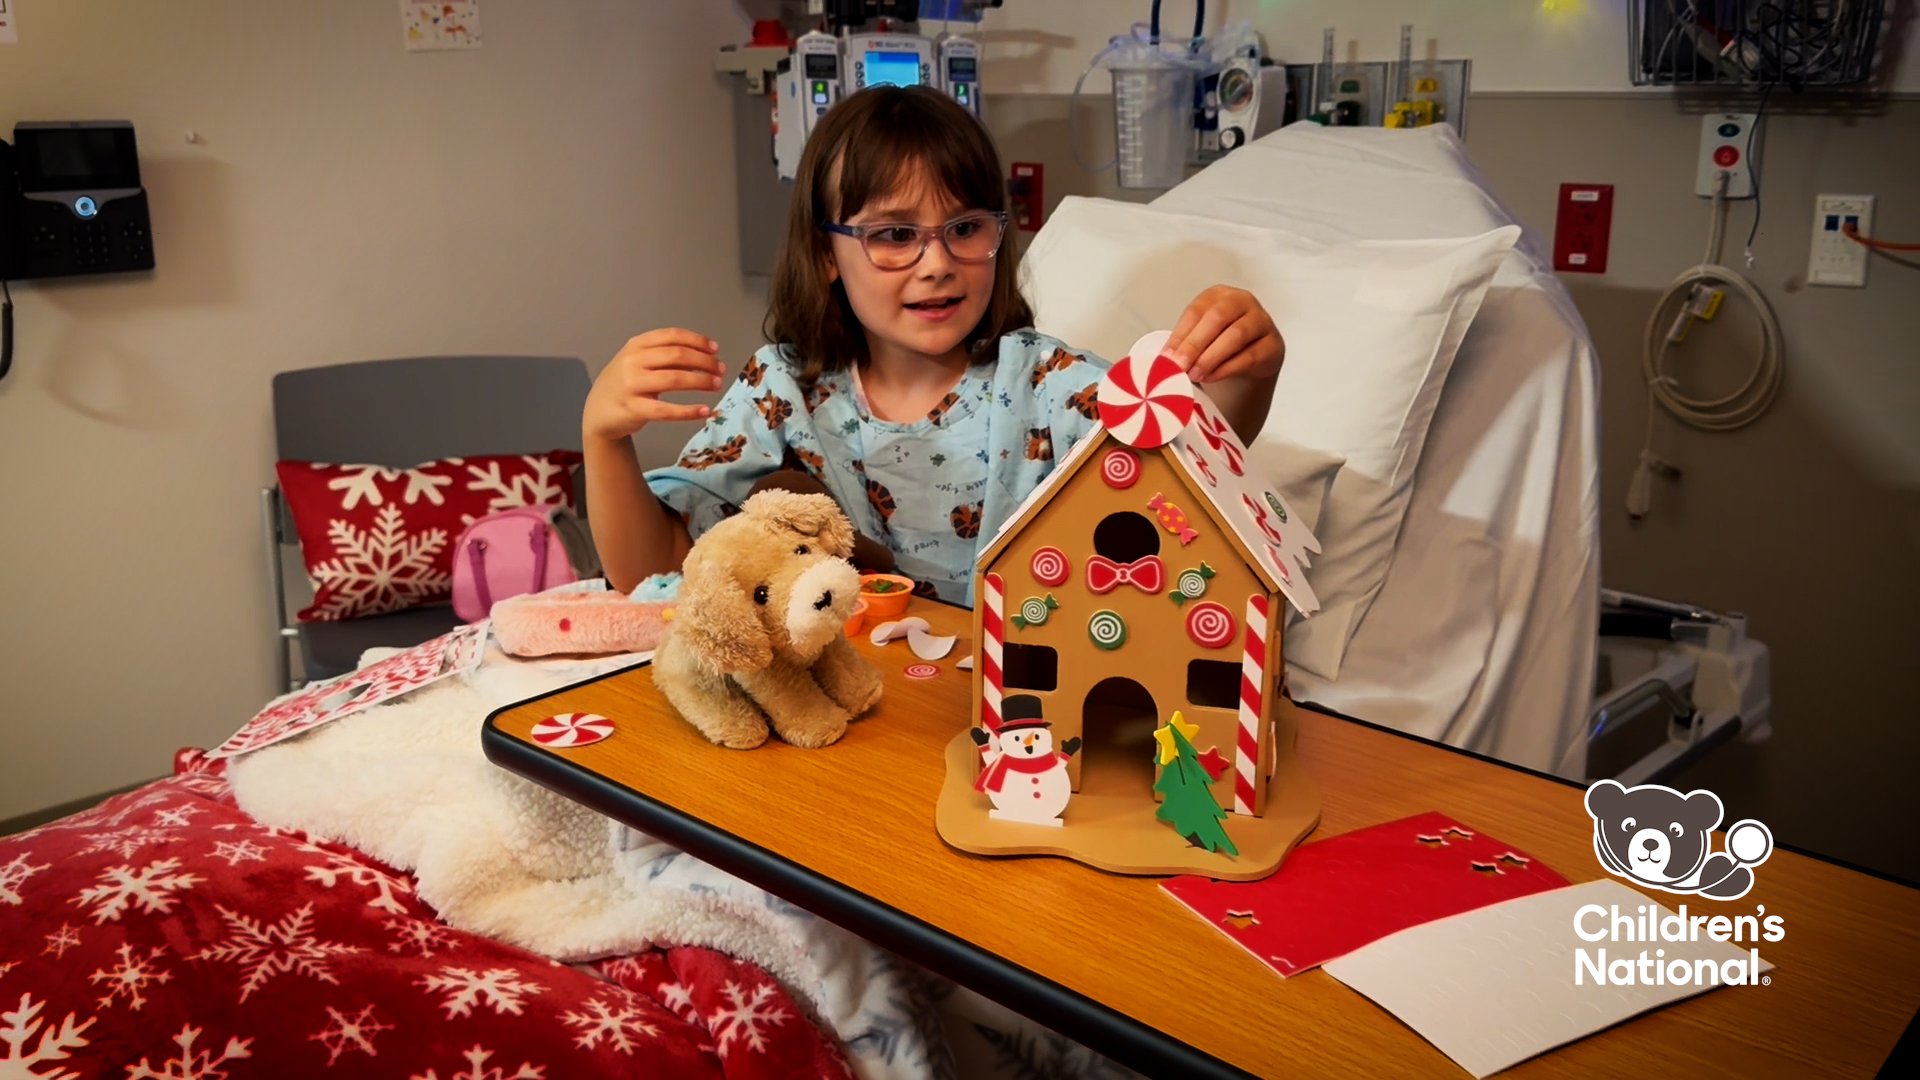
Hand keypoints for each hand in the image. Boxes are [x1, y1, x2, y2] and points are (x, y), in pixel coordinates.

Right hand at [583, 328, 727, 441]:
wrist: (598, 411)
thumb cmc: (625, 384)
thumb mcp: (639, 362)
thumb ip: (665, 357)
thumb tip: (704, 358)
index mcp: (636, 345)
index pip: (672, 336)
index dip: (697, 341)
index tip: (715, 350)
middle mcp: (632, 361)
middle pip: (677, 355)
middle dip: (704, 361)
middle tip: (721, 370)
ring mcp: (632, 385)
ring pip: (674, 379)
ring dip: (701, 381)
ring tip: (716, 385)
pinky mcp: (634, 409)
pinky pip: (667, 410)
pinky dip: (689, 411)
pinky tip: (705, 411)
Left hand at [1163, 285, 1284, 384]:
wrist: (1252, 362)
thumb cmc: (1220, 345)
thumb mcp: (1200, 339)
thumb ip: (1184, 344)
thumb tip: (1164, 360)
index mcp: (1219, 295)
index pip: (1196, 311)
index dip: (1180, 335)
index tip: (1166, 357)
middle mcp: (1242, 302)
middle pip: (1217, 318)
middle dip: (1195, 344)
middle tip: (1179, 366)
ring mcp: (1261, 321)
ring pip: (1236, 335)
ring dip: (1211, 357)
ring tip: (1195, 374)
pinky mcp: (1273, 344)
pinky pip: (1250, 355)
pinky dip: (1227, 368)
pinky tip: (1212, 377)